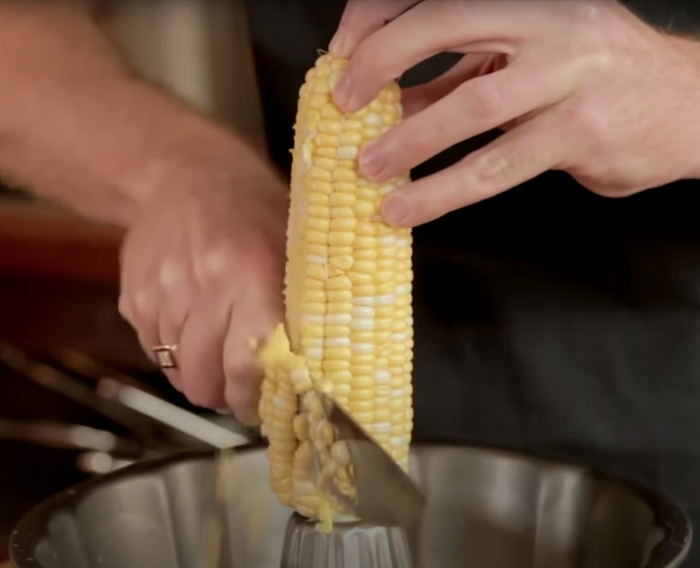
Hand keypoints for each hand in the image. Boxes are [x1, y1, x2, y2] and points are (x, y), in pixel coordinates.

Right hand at [118, 153, 287, 423]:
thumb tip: (308, 368)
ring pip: (176, 369)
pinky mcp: (133, 297)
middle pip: (204, 379)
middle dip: (223, 395)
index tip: (264, 406)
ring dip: (198, 371)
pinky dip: (173, 350)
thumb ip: (300, 306)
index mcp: (252, 274)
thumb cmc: (251, 210)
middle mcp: (203, 287)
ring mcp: (161, 293)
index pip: (248, 364)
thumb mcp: (293, 245)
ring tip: (217, 349)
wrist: (184, 173)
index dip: (254, 397)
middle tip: (240, 389)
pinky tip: (192, 324)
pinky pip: (153, 349)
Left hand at [330, 0, 699, 226]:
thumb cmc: (593, 80)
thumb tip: (390, 103)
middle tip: (342, 104)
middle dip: (381, 61)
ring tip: (368, 170)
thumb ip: (459, 77)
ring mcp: (569, 75)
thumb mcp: (524, 63)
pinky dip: (444, 190)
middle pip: (446, 22)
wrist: (684, 105)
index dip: (378, 17)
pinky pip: (497, 166)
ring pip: (471, 105)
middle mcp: (549, 23)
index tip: (341, 54)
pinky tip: (410, 208)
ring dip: (409, 140)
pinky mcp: (579, 131)